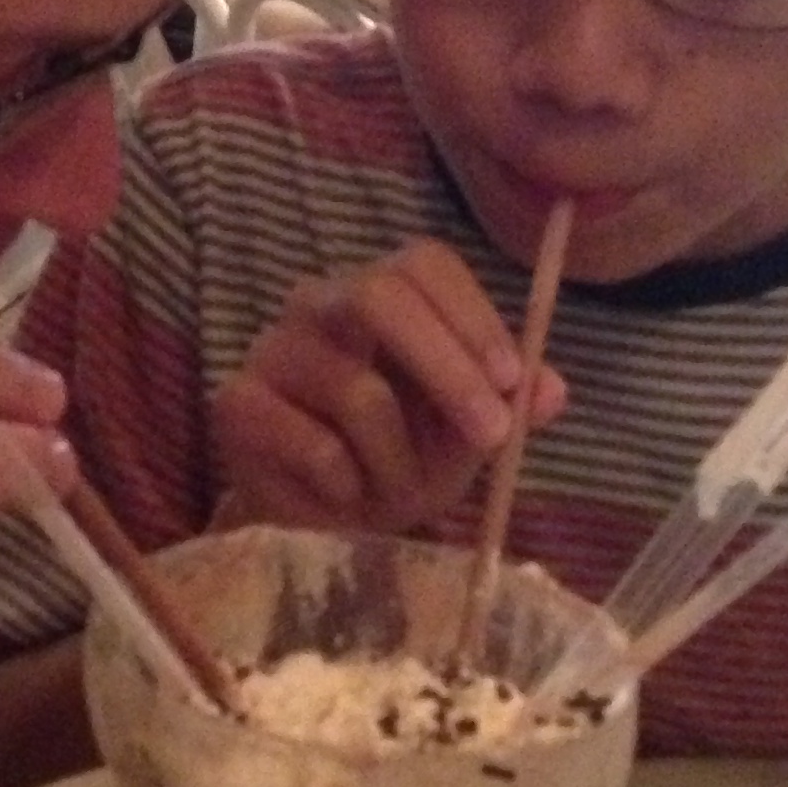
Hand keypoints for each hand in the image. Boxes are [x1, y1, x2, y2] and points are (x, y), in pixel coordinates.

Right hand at [208, 239, 561, 534]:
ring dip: (398, 461)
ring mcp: (271, 350)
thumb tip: (551, 391)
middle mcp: (319, 304)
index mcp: (381, 293)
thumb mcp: (465, 436)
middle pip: (379, 293)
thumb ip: (507, 407)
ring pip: (358, 392)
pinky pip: (315, 445)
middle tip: (493, 435)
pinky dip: (349, 486)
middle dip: (447, 367)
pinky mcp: (236, 404)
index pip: (424, 263)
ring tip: (397, 491)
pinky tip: (343, 497)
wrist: (320, 523)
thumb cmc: (397, 459)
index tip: (512, 382)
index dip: (472, 316)